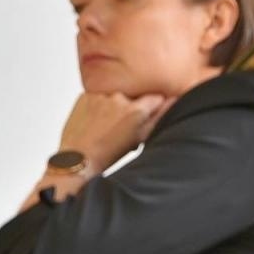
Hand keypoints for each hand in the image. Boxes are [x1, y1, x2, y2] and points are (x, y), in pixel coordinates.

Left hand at [57, 91, 171, 170]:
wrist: (78, 158)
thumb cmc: (108, 154)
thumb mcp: (140, 139)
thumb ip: (160, 117)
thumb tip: (175, 101)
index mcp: (136, 109)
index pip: (155, 97)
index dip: (153, 108)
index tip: (146, 117)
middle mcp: (119, 98)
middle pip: (134, 96)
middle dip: (132, 107)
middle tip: (124, 126)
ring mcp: (100, 95)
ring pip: (115, 96)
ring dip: (114, 106)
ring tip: (107, 126)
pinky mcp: (85, 95)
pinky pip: (98, 96)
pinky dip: (98, 105)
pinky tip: (95, 121)